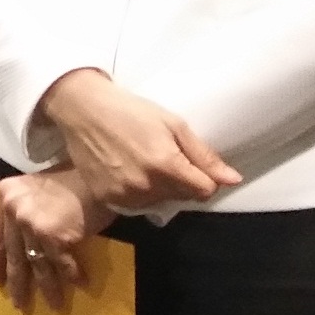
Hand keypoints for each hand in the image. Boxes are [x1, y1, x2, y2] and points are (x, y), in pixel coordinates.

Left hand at [0, 166, 115, 313]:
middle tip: (19, 303)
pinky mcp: (52, 235)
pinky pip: (61, 263)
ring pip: (37, 263)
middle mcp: (12, 209)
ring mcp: (30, 223)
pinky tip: (80, 285)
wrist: (99, 174)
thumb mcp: (37, 189)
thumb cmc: (74, 179)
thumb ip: (25, 210)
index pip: (0, 236)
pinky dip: (72, 275)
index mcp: (5, 196)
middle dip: (18, 282)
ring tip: (53, 304)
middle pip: (15, 254)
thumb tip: (24, 243)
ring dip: (47, 287)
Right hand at [40, 70, 240, 208]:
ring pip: (158, 203)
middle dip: (181, 181)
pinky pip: (134, 205)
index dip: (203, 176)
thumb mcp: (173, 123)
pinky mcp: (107, 199)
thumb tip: (233, 179)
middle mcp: (146, 187)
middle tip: (163, 155)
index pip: (204, 191)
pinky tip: (126, 170)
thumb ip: (203, 155)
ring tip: (142, 161)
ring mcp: (124, 196)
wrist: (82, 109)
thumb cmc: (130, 110)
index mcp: (166, 166)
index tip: (190, 161)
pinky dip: (136, 192)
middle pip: (182, 198)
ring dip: (158, 188)